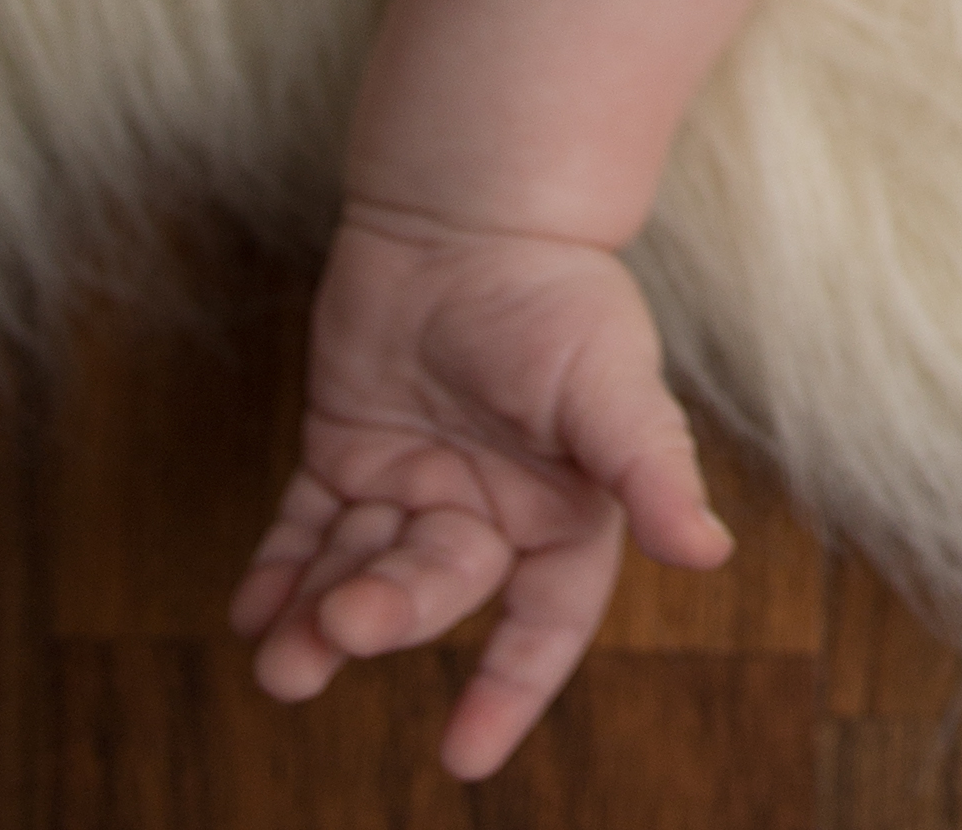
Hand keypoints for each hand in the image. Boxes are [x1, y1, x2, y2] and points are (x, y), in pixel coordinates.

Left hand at [232, 200, 732, 781]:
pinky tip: (252, 611)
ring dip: (319, 618)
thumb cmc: (558, 293)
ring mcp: (411, 485)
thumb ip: (650, 470)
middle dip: (385, 617)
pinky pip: (303, 535)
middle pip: (433, 594)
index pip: (541, 624)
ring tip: (279, 656)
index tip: (463, 756)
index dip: (508, 690)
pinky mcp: (344, 453)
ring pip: (360, 576)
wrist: (468, 206)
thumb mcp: (611, 384)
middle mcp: (485, 514)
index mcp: (559, 512)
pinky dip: (276, 578)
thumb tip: (710, 553)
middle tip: (338, 626)